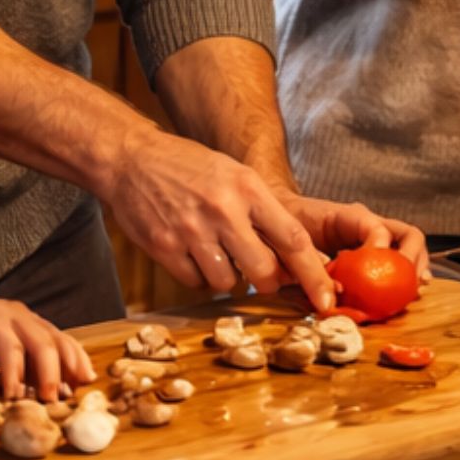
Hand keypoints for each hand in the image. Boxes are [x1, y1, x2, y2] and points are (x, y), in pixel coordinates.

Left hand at [0, 291, 95, 400]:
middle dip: (49, 373)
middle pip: (41, 341)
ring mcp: (30, 317)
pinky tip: (85, 374)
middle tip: (50, 402)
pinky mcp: (38, 324)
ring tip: (79, 387)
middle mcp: (15, 314)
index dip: (15, 374)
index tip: (13, 400)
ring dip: (70, 363)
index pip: (10, 346)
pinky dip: (75, 355)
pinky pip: (62, 337)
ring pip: (57, 337)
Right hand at [101, 132, 338, 312]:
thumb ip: (264, 213)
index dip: (314, 275)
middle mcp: (222, 209)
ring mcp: (191, 230)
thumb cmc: (190, 167)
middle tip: (261, 277)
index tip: (327, 299)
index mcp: (247, 188)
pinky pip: (196, 283)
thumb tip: (298, 256)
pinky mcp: (164, 247)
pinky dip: (200, 276)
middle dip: (268, 283)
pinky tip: (193, 252)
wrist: (132, 159)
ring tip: (216, 251)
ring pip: (228, 283)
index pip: (293, 239)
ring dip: (229, 277)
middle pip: (264, 271)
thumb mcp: (235, 175)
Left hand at [287, 195, 431, 281]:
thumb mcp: (297, 242)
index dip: (381, 251)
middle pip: (407, 234)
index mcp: (349, 216)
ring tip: (415, 291)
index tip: (374, 276)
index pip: (377, 228)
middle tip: (410, 284)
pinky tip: (411, 291)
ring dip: (416, 268)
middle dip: (412, 260)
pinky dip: (408, 274)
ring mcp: (376, 235)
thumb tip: (333, 296)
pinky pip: (400, 257)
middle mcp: (370, 223)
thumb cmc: (290, 223)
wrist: (286, 213)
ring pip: (410, 244)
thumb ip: (314, 266)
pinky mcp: (375, 249)